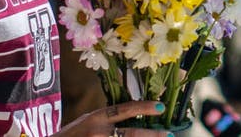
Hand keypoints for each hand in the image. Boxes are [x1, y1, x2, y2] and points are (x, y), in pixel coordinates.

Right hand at [57, 101, 172, 136]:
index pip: (124, 110)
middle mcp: (99, 133)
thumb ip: (105, 118)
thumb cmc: (71, 136)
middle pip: (132, 134)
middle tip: (170, 134)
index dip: (144, 107)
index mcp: (96, 118)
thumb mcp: (86, 121)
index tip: (160, 107)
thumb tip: (130, 114)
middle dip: (154, 135)